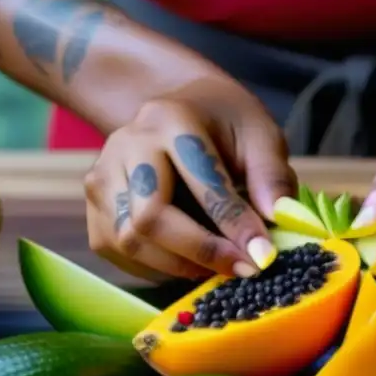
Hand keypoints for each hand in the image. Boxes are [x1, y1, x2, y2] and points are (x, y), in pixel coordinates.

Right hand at [83, 78, 296, 281]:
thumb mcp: (259, 134)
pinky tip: (188, 261)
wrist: (177, 106)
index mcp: (172, 120)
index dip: (234, 224)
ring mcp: (102, 174)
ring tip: (219, 266)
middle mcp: (127, 144)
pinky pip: (116, 250)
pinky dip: (154, 267)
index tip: (263, 256)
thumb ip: (270, 176)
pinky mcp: (93, 203)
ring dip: (177, 266)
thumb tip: (281, 220)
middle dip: (200, 252)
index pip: (201, 182)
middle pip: (150, 218)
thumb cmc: (225, 123)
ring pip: (129, 240)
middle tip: (242, 269)